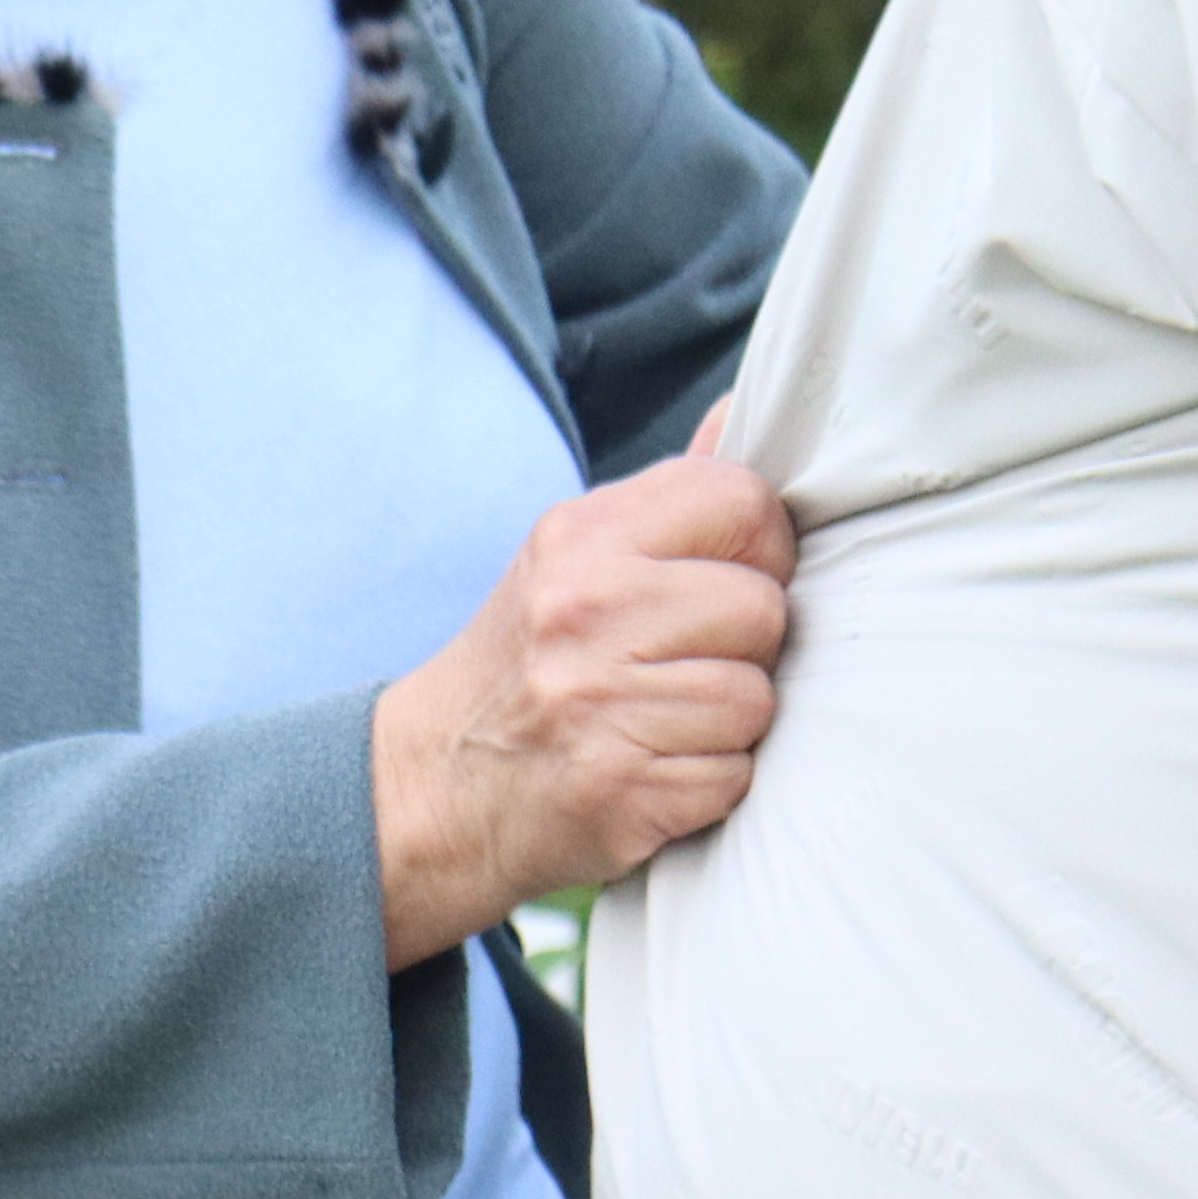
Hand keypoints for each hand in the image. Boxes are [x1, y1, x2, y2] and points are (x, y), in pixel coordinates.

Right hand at [371, 452, 796, 959]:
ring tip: (660, 717)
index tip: (716, 578)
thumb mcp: (571, 557)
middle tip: (676, 660)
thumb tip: (748, 410)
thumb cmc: (525, 661)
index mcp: (578, 536)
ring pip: (756, 698)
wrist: (433, 782)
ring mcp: (600, 702)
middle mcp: (584, 608)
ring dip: (725, 720)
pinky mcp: (623, 788)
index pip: (742, 502)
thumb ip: (671, 496)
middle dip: (742, 644)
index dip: (756, 549)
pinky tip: (650, 765)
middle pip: (764, 608)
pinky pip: (734, 775)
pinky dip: (706, 780)